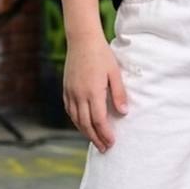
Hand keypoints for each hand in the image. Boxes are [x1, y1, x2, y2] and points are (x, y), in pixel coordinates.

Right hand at [62, 34, 128, 152]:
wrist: (82, 40)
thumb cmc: (102, 55)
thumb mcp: (115, 73)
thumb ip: (119, 94)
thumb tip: (123, 113)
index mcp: (93, 91)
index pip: (99, 120)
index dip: (105, 133)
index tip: (112, 142)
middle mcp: (79, 95)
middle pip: (86, 124)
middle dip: (95, 138)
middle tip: (104, 148)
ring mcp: (70, 92)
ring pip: (76, 119)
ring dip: (85, 132)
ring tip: (94, 140)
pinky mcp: (66, 89)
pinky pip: (70, 110)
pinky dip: (76, 121)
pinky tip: (82, 125)